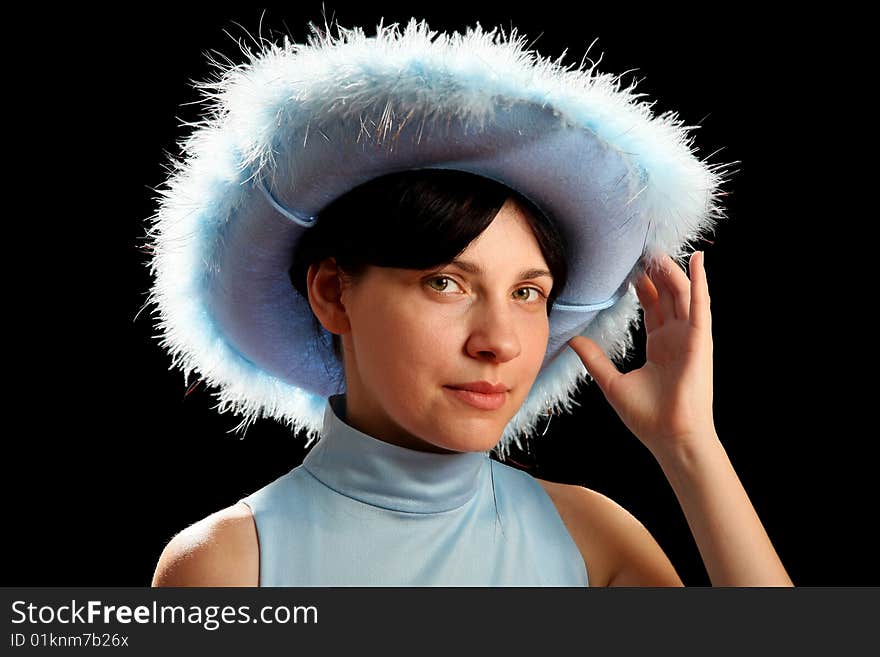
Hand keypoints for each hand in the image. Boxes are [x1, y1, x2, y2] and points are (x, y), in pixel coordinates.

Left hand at [568, 251, 714, 457]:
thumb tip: (573, 339)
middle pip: (667, 296)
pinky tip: (697, 259)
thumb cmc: (647, 417)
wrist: (671, 437)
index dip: (643, 287)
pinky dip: (700, 281)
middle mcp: (677, 338)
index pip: (652, 308)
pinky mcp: (701, 341)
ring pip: (682, 294)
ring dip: (672, 271)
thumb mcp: (612, 382)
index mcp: (660, 347)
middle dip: (655, 273)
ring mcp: (690, 338)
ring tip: (658, 249)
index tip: (629, 268)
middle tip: (641, 250)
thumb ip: (594, 358)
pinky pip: (701, 305)